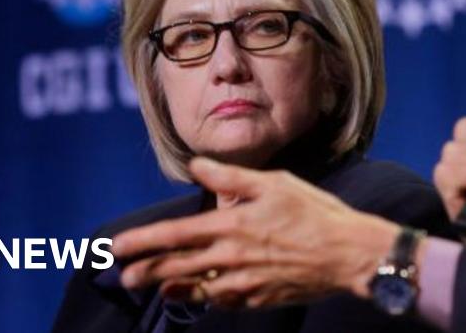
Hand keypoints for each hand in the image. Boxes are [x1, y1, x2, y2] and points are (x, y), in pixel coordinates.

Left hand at [112, 158, 399, 306]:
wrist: (349, 253)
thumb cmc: (314, 212)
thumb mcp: (273, 183)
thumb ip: (229, 177)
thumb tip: (196, 164)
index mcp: (231, 225)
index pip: (174, 235)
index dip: (142, 242)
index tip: (116, 247)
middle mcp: (231, 257)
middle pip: (176, 267)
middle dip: (145, 271)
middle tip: (122, 275)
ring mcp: (243, 283)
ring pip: (195, 288)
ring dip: (169, 287)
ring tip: (152, 287)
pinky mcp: (258, 299)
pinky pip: (222, 300)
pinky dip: (205, 297)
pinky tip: (195, 294)